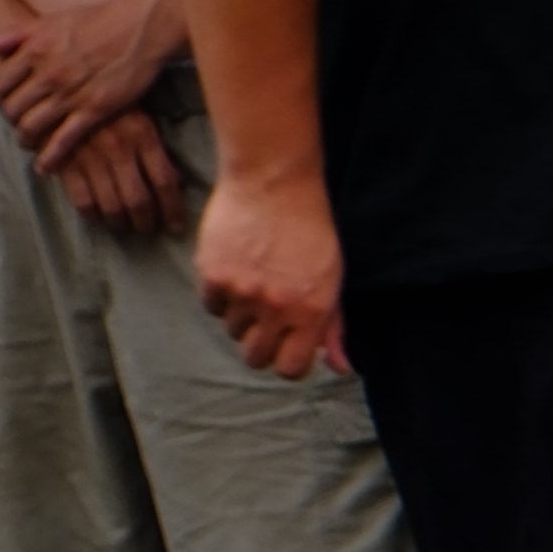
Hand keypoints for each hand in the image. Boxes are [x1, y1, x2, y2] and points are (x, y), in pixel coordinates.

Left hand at [0, 0, 179, 168]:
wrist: (140, 26)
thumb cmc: (96, 20)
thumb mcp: (50, 21)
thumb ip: (14, 35)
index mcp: (35, 50)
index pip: (0, 83)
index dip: (0, 95)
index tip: (6, 100)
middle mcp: (48, 74)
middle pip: (12, 108)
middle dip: (10, 118)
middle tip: (15, 123)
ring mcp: (70, 94)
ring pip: (31, 126)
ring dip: (25, 139)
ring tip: (27, 141)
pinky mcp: (94, 110)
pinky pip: (64, 141)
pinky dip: (50, 157)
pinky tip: (45, 166)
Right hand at [53, 110, 184, 237]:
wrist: (62, 81)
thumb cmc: (108, 97)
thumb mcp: (138, 113)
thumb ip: (153, 146)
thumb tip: (174, 182)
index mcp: (142, 134)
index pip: (165, 182)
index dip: (172, 210)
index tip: (175, 226)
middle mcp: (119, 149)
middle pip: (139, 201)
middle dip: (146, 222)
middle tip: (148, 229)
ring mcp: (91, 157)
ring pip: (112, 206)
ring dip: (120, 223)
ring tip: (124, 225)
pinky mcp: (66, 162)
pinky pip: (82, 201)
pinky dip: (92, 216)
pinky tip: (97, 217)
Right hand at [194, 165, 345, 377]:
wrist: (274, 182)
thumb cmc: (310, 228)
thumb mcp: (333, 278)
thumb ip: (334, 327)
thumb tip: (340, 368)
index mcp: (311, 311)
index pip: (290, 368)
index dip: (287, 362)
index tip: (286, 347)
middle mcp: (276, 308)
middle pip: (255, 357)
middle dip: (260, 345)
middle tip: (265, 319)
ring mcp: (242, 293)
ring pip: (231, 329)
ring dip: (240, 314)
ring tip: (252, 282)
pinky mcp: (213, 275)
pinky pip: (211, 305)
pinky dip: (220, 294)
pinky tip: (234, 269)